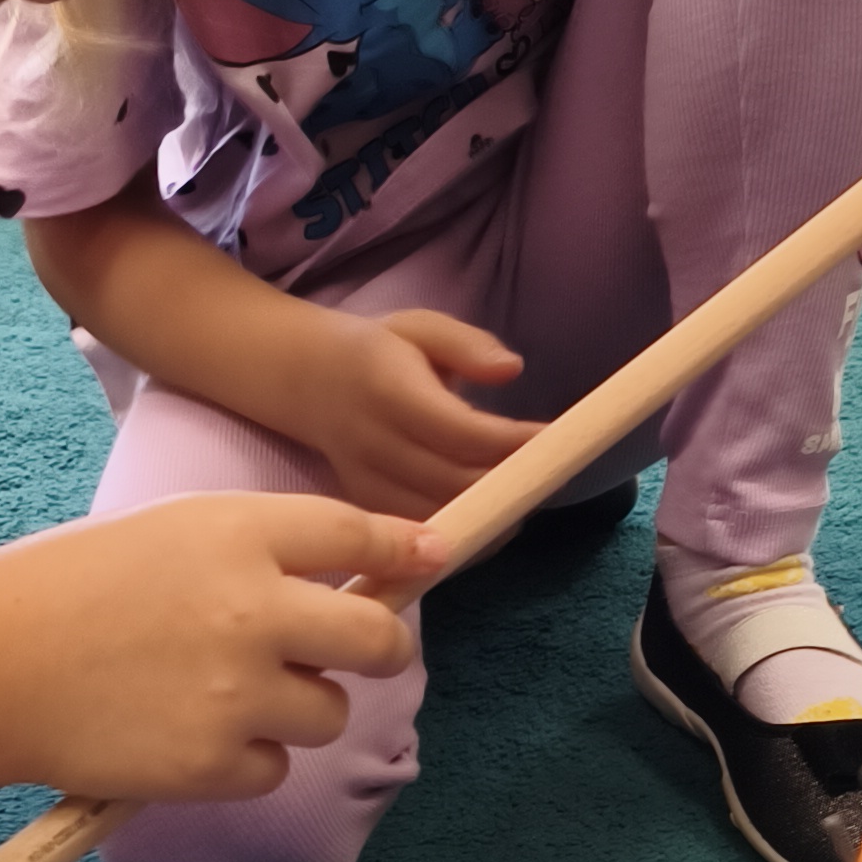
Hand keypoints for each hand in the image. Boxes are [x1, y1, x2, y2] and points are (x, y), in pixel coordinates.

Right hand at [0, 497, 431, 811]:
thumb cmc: (66, 588)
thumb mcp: (168, 532)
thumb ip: (259, 546)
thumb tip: (353, 571)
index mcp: (237, 533)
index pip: (359, 537)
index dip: (402, 550)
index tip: (426, 558)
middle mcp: (252, 609)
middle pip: (377, 637)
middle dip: (379, 645)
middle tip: (354, 651)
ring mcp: (237, 693)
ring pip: (329, 711)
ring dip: (296, 708)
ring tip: (220, 693)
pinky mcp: (214, 763)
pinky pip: (275, 768)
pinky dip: (244, 759)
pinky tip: (185, 733)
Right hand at [276, 306, 540, 520]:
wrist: (302, 380)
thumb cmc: (375, 351)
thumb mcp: (419, 326)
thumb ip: (467, 345)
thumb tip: (513, 370)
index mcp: (389, 391)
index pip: (461, 431)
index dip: (513, 443)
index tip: (558, 440)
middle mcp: (374, 444)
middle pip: (455, 482)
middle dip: (510, 484)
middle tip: (555, 474)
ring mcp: (365, 483)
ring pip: (439, 517)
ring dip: (491, 514)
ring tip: (530, 497)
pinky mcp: (365, 507)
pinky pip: (418, 535)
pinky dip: (462, 532)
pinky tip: (494, 520)